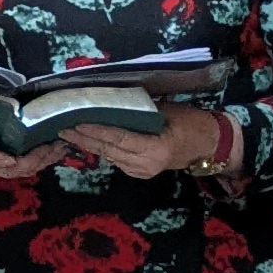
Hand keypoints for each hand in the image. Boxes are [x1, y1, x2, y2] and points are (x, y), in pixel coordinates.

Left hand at [77, 106, 235, 184]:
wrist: (211, 146)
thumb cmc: (193, 124)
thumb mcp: (169, 112)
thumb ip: (141, 111)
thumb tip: (113, 100)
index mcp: (154, 150)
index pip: (118, 139)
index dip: (96, 131)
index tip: (76, 124)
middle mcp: (145, 165)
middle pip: (108, 150)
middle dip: (84, 139)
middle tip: (61, 128)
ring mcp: (142, 171)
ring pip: (110, 156)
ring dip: (90, 144)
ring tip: (69, 132)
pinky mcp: (140, 172)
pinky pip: (116, 159)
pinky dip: (103, 148)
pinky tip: (88, 140)